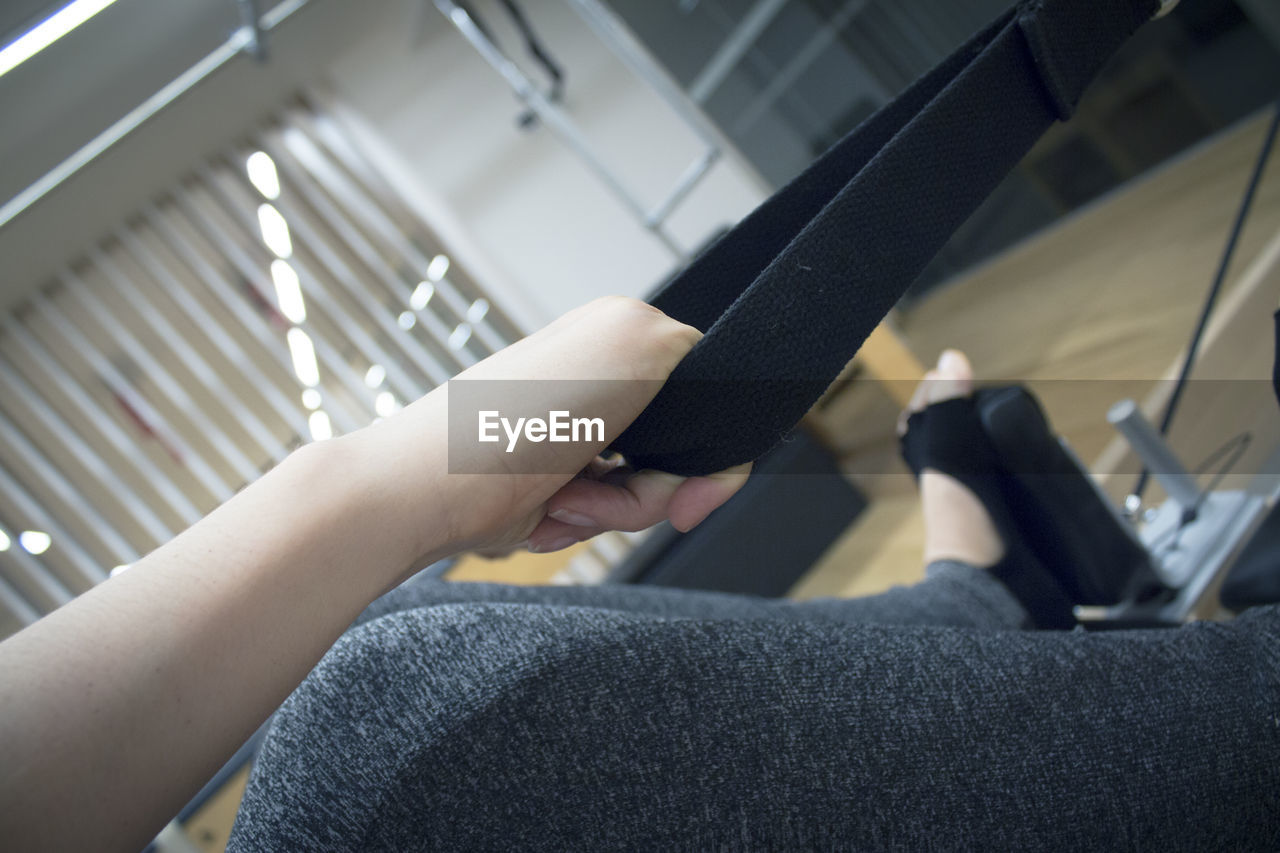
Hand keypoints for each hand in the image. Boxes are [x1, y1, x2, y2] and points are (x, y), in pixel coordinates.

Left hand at [343, 296, 750, 569]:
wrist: (420, 494)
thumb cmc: (505, 421)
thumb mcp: (631, 346)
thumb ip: (696, 348)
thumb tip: (726, 391)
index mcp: (619, 339)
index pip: (709, 402)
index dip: (705, 457)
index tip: (688, 497)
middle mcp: (600, 383)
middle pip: (678, 457)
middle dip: (645, 493)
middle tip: (596, 490)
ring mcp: (575, 436)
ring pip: (642, 495)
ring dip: (607, 514)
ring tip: (556, 503)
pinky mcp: (549, 480)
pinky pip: (599, 517)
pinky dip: (575, 527)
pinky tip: (538, 516)